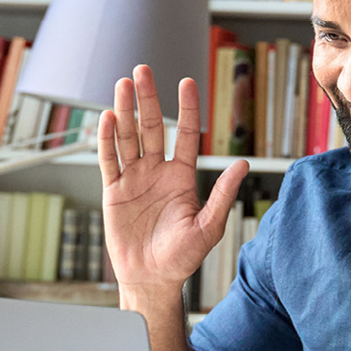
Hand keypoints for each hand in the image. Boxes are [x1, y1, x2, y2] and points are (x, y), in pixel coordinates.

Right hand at [97, 65, 248, 294]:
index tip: (187, 82)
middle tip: (143, 70)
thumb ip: (222, 195)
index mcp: (182, 177)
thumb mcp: (209, 227)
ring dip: (125, 111)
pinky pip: (109, 160)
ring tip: (123, 84)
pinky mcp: (113, 192)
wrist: (152, 279)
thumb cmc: (182, 258)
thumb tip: (243, 165)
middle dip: (148, 99)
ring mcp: (134, 180)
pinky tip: (107, 118)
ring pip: (128, 138)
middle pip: (151, 127)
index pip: (184, 135)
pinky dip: (107, 139)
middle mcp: (157, 172)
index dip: (186, 109)